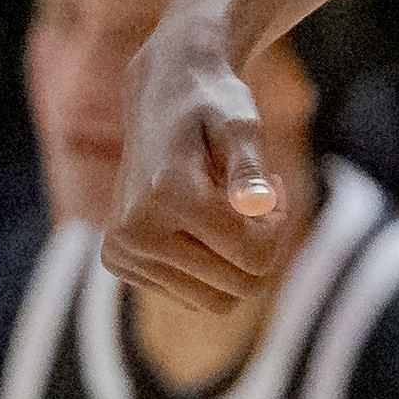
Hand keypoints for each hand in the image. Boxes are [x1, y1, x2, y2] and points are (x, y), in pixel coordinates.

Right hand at [106, 15, 290, 314]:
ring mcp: (123, 250)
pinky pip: (193, 295)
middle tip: (260, 200)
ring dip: (237, 261)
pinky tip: (205, 222)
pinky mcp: (119, 261)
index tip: (274, 189)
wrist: (161, 97)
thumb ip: (249, 168)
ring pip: (217, 300)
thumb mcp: (241, 125)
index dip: (279, 228)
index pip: (256, 258)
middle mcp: (135, 231)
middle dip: (262, 249)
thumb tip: (258, 203)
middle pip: (239, 288)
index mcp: (166, 196)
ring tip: (231, 210)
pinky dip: (211, 266)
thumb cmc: (213, 108)